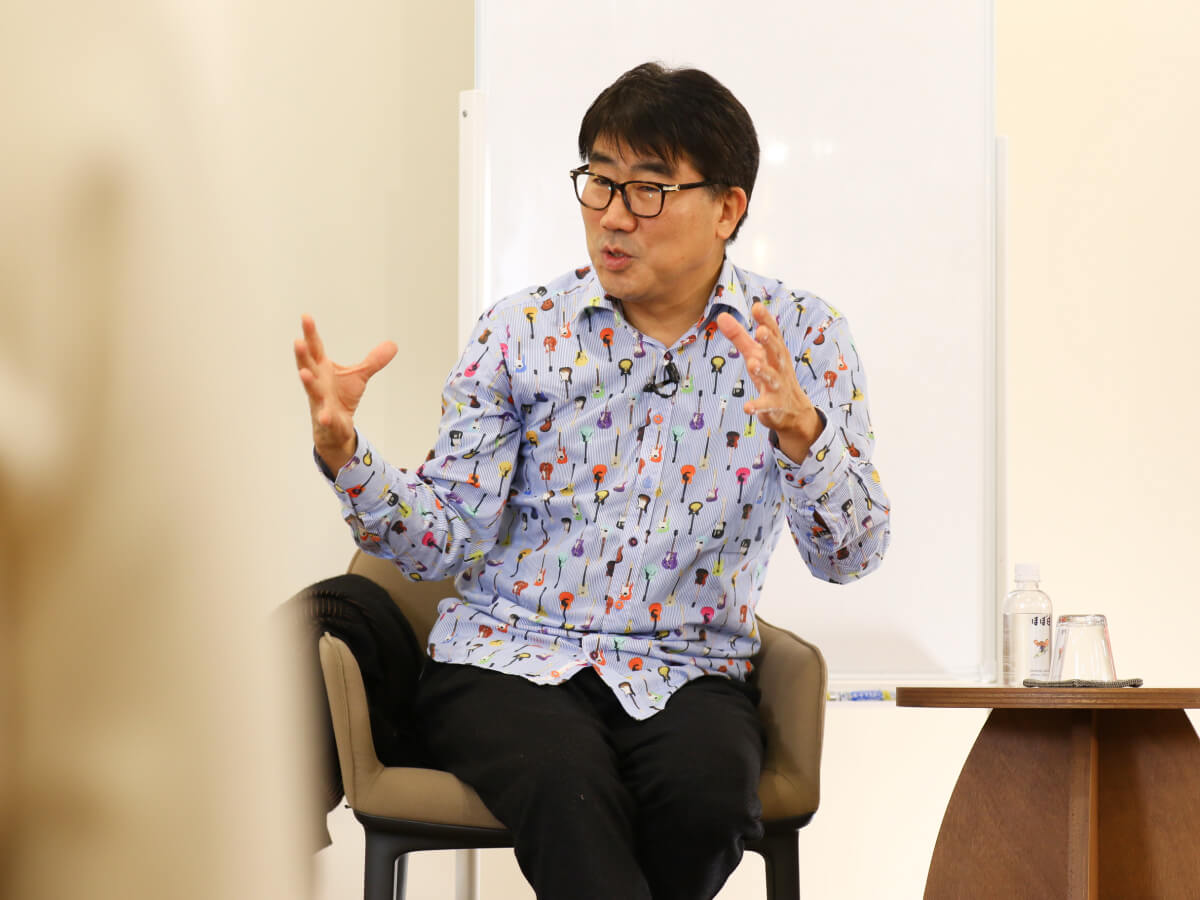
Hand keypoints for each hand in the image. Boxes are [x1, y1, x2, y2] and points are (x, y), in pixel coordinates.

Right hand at [294, 315, 396, 471]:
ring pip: (312, 391)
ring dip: (308, 382)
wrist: (335, 427)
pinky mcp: (327, 419)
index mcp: (322, 369)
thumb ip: (373, 361)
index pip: (315, 349)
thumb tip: (393, 345)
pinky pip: (325, 418)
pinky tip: (325, 416)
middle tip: (298, 341)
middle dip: (302, 355)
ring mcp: (320, 401)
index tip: (305, 316)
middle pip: (307, 367)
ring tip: (304, 374)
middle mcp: (318, 383)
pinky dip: (325, 417)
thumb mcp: (359, 376)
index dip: (310, 334)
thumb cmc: (340, 398)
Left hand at [716, 303, 822, 461]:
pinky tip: (747, 407)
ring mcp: (778, 386)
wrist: (793, 410)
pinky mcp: (774, 405)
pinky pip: (765, 406)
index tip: (757, 306)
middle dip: (769, 342)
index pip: (773, 333)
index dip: (766, 320)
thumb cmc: (771, 374)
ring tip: (752, 364)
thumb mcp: (755, 354)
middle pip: (776, 352)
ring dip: (763, 371)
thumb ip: (739, 336)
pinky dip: (757, 406)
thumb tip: (721, 316)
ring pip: (772, 377)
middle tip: (760, 332)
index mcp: (775, 351)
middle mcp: (779, 366)